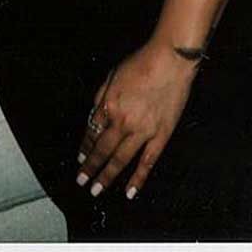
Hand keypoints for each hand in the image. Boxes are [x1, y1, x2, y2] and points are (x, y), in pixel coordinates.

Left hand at [76, 38, 199, 201]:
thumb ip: (102, 97)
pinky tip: (130, 192)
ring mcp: (142, 131)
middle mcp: (122, 122)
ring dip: (106, 176)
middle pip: (102, 149)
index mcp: (109, 105)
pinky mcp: (161, 135)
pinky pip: (148, 161)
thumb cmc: (142, 63)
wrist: (171, 60)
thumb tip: (95, 117)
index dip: (85, 147)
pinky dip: (138, 179)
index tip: (80, 159)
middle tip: (81, 181)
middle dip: (90, 167)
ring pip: (120, 160)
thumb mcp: (113, 75)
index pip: (92, 132)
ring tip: (96, 190)